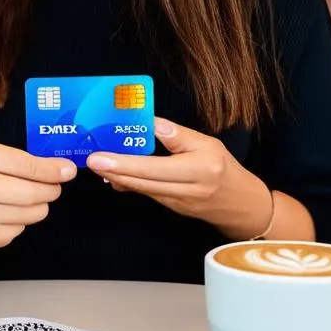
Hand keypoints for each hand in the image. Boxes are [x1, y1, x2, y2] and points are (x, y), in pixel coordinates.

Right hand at [0, 136, 76, 251]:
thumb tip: (59, 170)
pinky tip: (3, 213)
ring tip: (26, 198)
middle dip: (51, 189)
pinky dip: (18, 222)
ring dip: (37, 206)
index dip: (54, 170)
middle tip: (53, 186)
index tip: (68, 170)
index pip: (27, 165)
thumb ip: (14, 161)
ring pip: (31, 214)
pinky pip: (17, 231)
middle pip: (34, 192)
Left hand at [86, 118, 271, 234]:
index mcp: (199, 170)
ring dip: (118, 178)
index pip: (155, 168)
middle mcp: (187, 189)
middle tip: (91, 160)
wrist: (239, 204)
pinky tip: (114, 175)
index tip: (102, 157)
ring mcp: (177, 203)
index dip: (125, 163)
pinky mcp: (171, 208)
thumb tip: (152, 122)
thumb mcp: (208, 143)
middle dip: (114, 172)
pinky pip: (146, 194)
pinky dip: (129, 184)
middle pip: (143, 182)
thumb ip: (178, 135)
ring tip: (98, 164)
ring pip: (142, 190)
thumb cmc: (223, 168)